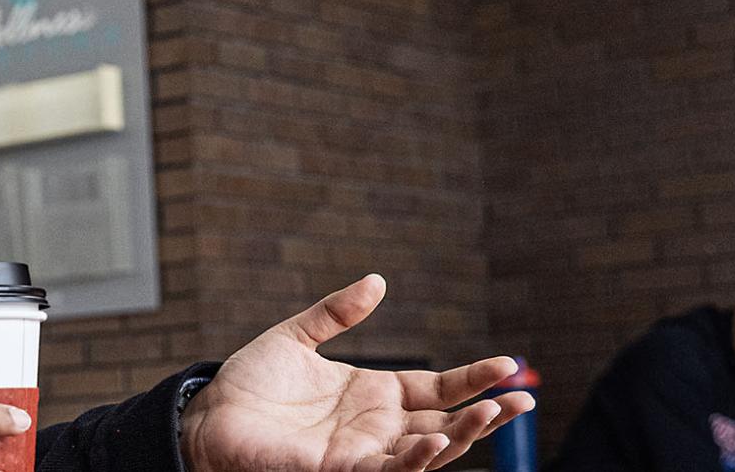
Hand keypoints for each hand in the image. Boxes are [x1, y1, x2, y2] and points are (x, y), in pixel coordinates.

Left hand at [178, 274, 535, 471]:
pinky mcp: (338, 471)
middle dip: (488, 415)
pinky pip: (385, 471)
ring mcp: (361, 453)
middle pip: (447, 425)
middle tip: (525, 401)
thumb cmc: (249, 384)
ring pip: (428, 453)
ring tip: (494, 415)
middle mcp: (377, 428)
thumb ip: (335, 312)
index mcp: (375, 395)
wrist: (209, 416)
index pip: (440, 390)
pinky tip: (435, 444)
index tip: (509, 364)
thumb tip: (377, 282)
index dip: (474, 379)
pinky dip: (413, 461)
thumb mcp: (295, 337)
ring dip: (463, 438)